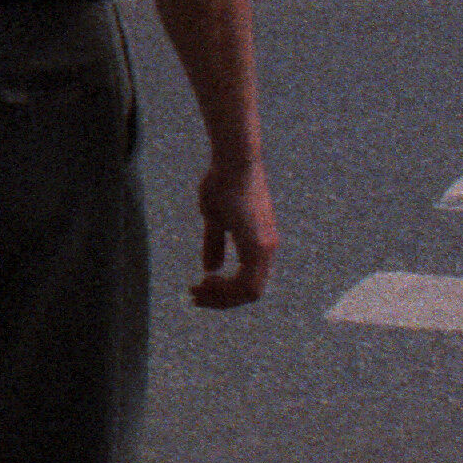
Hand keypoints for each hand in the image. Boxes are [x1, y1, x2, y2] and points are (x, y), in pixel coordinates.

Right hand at [192, 160, 280, 309]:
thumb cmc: (223, 183)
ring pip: (250, 292)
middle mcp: (267, 249)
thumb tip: (211, 268)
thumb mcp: (215, 218)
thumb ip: (215, 244)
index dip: (224, 292)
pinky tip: (207, 281)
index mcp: (258, 244)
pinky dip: (227, 289)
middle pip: (250, 293)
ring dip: (222, 298)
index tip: (199, 287)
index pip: (247, 283)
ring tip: (197, 291)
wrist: (234, 162)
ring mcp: (265, 248)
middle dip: (221, 300)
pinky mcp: (260, 245)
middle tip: (195, 296)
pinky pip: (248, 282)